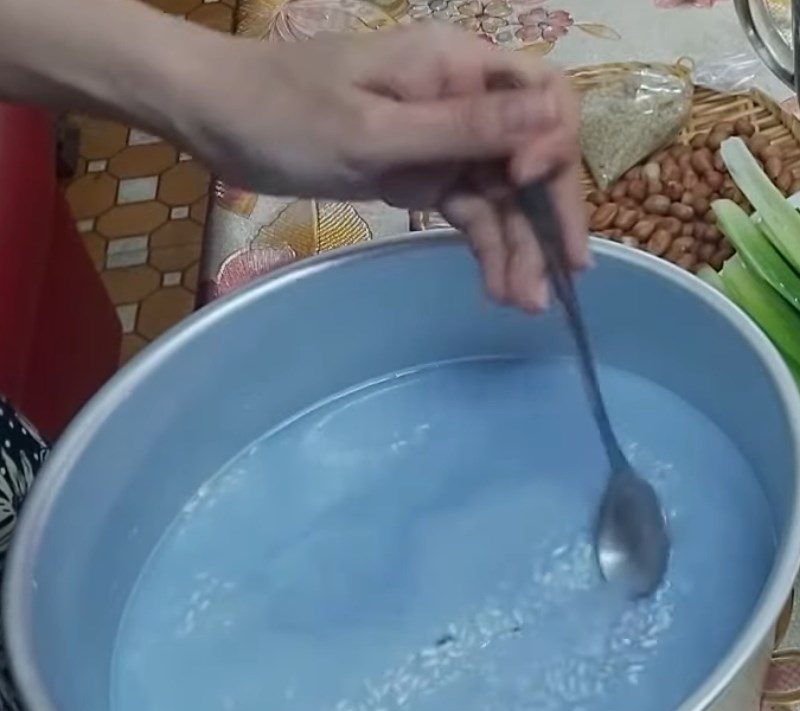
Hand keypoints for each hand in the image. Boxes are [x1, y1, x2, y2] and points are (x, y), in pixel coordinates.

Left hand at [184, 24, 587, 310]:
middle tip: (564, 278)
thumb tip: (549, 124)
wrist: (221, 121)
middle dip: (548, 215)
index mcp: (458, 66)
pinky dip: (483, 246)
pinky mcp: (421, 174)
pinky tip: (495, 285)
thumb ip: (462, 129)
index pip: (543, 97)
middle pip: (529, 156)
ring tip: (524, 302)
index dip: (551, 146)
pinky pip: (467, 211)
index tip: (524, 187)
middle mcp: (462, 100)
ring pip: (500, 194)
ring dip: (517, 245)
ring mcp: (443, 141)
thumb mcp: (374, 130)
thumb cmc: (286, 115)